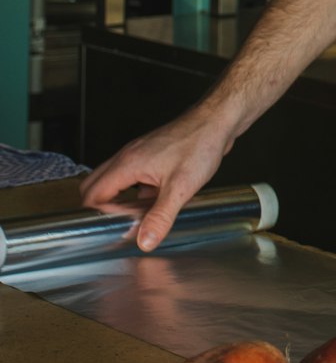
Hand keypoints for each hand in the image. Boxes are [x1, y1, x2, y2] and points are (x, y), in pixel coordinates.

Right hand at [78, 107, 232, 251]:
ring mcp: (140, 155)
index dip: (97, 214)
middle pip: (96, 186)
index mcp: (127, 164)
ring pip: (116, 181)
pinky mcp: (153, 156)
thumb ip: (160, 217)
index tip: (111, 228)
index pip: (92, 194)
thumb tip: (144, 240)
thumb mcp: (180, 188)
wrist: (217, 121)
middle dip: (102, 208)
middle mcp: (128, 157)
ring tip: (138, 217)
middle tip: (119, 224)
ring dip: (121, 200)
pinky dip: (137, 191)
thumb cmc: (199, 144)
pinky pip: (134, 177)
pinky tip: (156, 203)